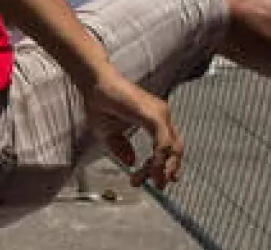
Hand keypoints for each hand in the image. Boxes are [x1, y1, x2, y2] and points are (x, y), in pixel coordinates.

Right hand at [83, 69, 183, 188]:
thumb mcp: (109, 134)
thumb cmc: (100, 103)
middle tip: (158, 186)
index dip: (163, 165)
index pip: (169, 146)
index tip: (153, 180)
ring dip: (162, 168)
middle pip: (176, 149)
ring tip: (152, 182)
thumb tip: (131, 162)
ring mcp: (160, 114)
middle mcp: (161, 115)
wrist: (94, 85)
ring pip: (172, 148)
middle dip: (168, 170)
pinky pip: (163, 143)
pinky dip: (159, 160)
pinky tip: (150, 170)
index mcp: (155, 119)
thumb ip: (121, 148)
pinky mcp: (153, 116)